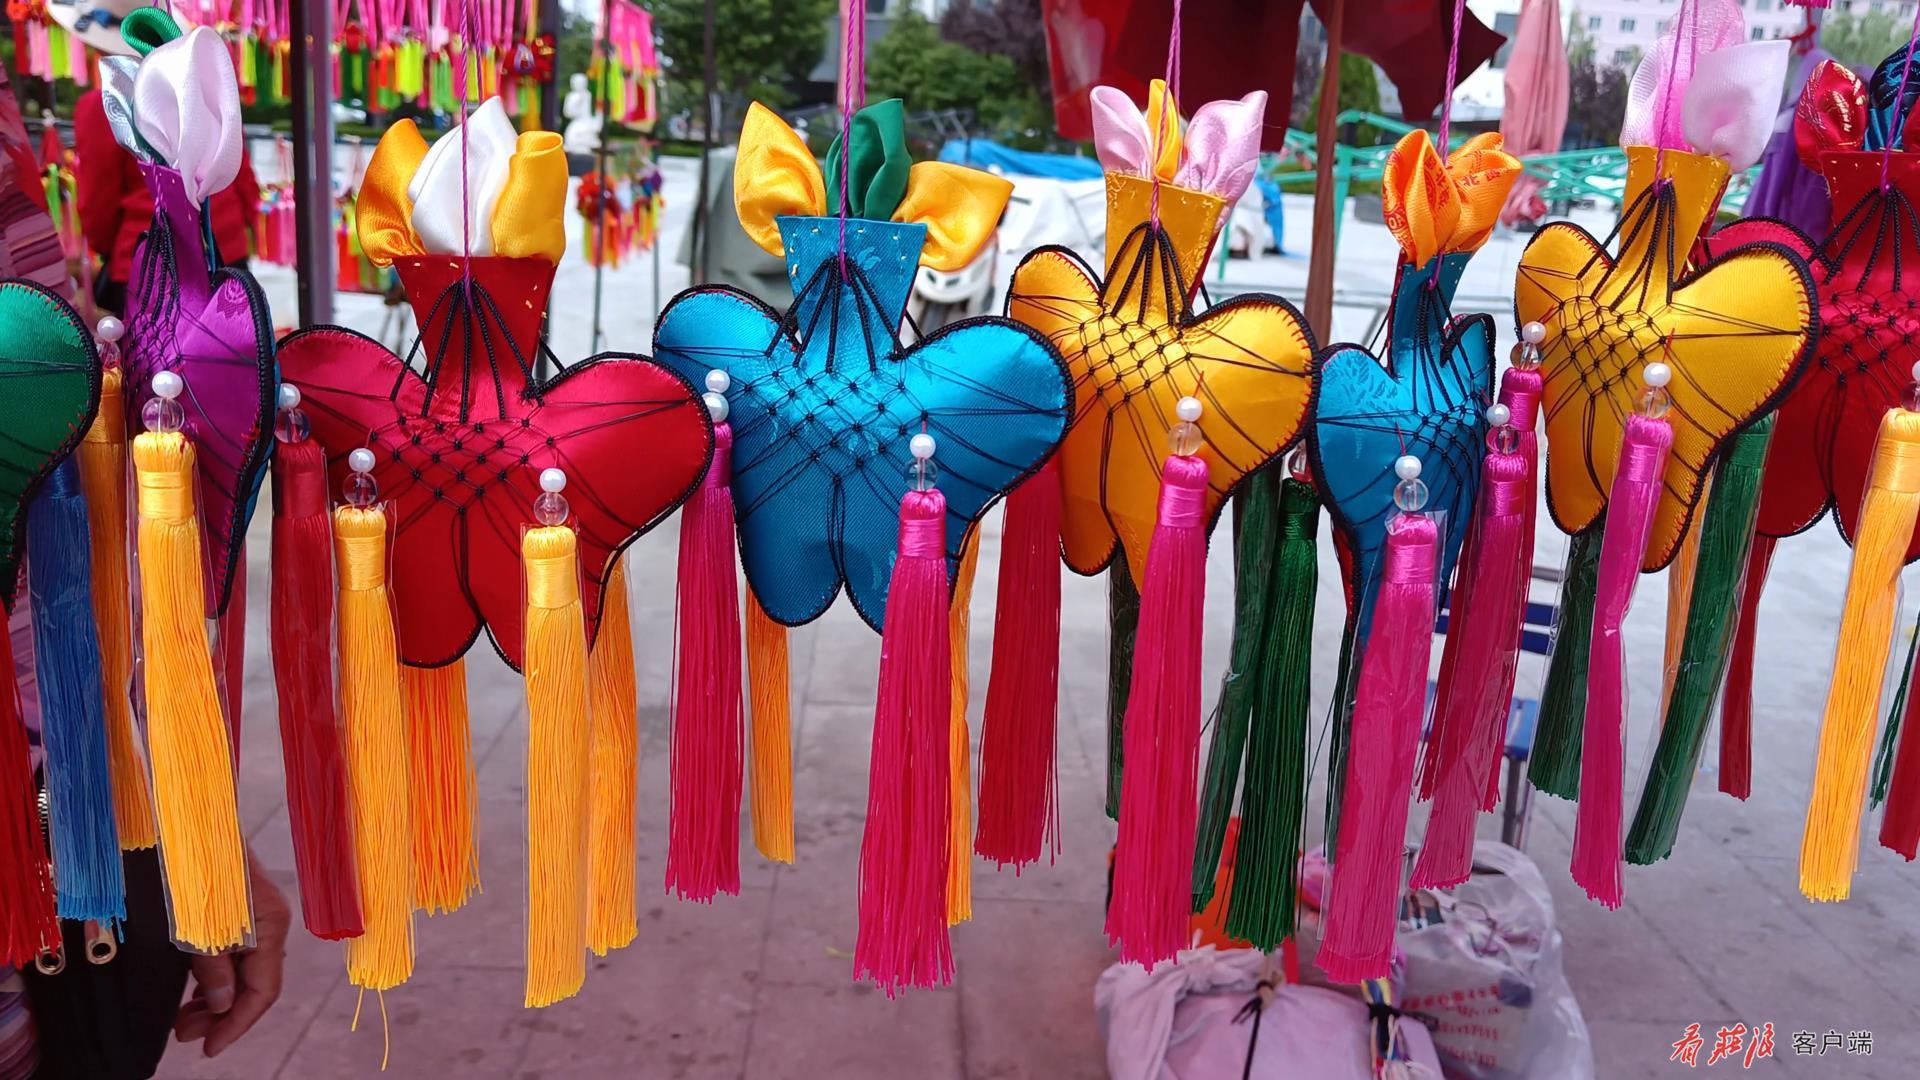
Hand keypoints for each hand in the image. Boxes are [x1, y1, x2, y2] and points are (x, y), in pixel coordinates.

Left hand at [173, 854, 291, 1057]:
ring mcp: (255, 917)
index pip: (263, 990)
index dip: (237, 1024)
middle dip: (221, 1016)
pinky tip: (191, 993)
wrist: (192, 819)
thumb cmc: (194, 869)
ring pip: (242, 972)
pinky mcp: (237, 911)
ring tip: (182, 1020)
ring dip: (214, 1000)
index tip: (209, 1048)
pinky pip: (233, 955)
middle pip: (254, 984)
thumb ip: (213, 969)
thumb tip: (221, 1005)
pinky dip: (213, 978)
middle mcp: (271, 924)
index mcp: (271, 927)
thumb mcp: (198, 927)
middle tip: (185, 1035)